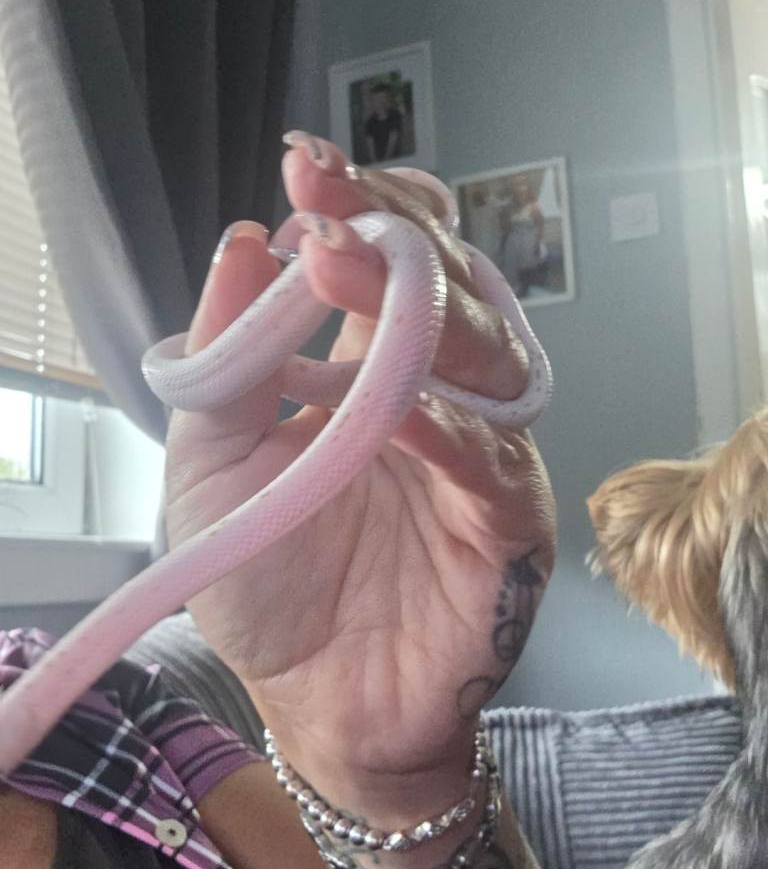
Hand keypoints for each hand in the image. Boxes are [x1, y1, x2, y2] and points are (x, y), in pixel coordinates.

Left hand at [164, 134, 555, 821]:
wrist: (316, 700)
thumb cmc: (265, 583)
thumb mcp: (212, 464)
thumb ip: (227, 363)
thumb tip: (242, 246)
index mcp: (364, 371)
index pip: (390, 261)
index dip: (361, 208)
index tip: (307, 168)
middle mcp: (433, 397)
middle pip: (450, 289)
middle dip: (395, 234)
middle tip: (329, 203)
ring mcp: (475, 457)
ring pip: (490, 357)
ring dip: (426, 309)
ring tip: (350, 268)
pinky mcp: (505, 527)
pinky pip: (493, 465)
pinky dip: (451, 430)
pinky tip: (404, 403)